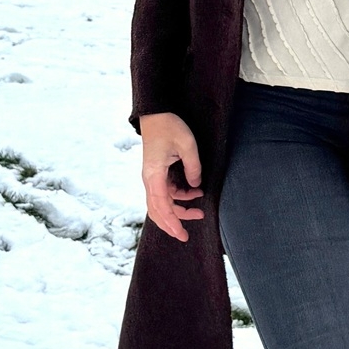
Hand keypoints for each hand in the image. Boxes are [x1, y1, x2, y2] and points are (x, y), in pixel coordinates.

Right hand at [139, 112, 203, 241]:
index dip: (172, 222)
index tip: (182, 234)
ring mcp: (152, 177)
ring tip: (198, 211)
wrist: (156, 113)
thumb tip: (196, 186)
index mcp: (154, 175)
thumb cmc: (169, 126)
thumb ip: (193, 168)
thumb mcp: (187, 145)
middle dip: (173, 224)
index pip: (161, 206)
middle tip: (187, 235)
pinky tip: (194, 191)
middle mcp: (150, 179)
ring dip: (178, 209)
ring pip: (162, 203)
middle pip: (157, 210)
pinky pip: (166, 192)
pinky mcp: (156, 172)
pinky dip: (179, 197)